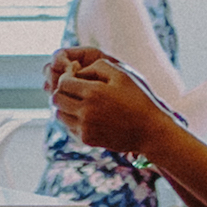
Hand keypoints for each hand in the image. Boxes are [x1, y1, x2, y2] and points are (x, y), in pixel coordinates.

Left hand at [48, 46, 166, 158]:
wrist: (150, 131)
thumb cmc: (137, 98)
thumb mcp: (122, 74)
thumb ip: (98, 66)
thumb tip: (76, 70)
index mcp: (93, 92)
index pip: (62, 82)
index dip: (66, 77)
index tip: (76, 77)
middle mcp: (86, 111)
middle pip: (56, 99)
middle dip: (62, 92)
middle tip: (75, 90)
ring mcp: (85, 127)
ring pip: (59, 115)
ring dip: (65, 107)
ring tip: (80, 102)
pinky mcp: (87, 139)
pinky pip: (69, 127)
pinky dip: (73, 120)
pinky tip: (87, 115)